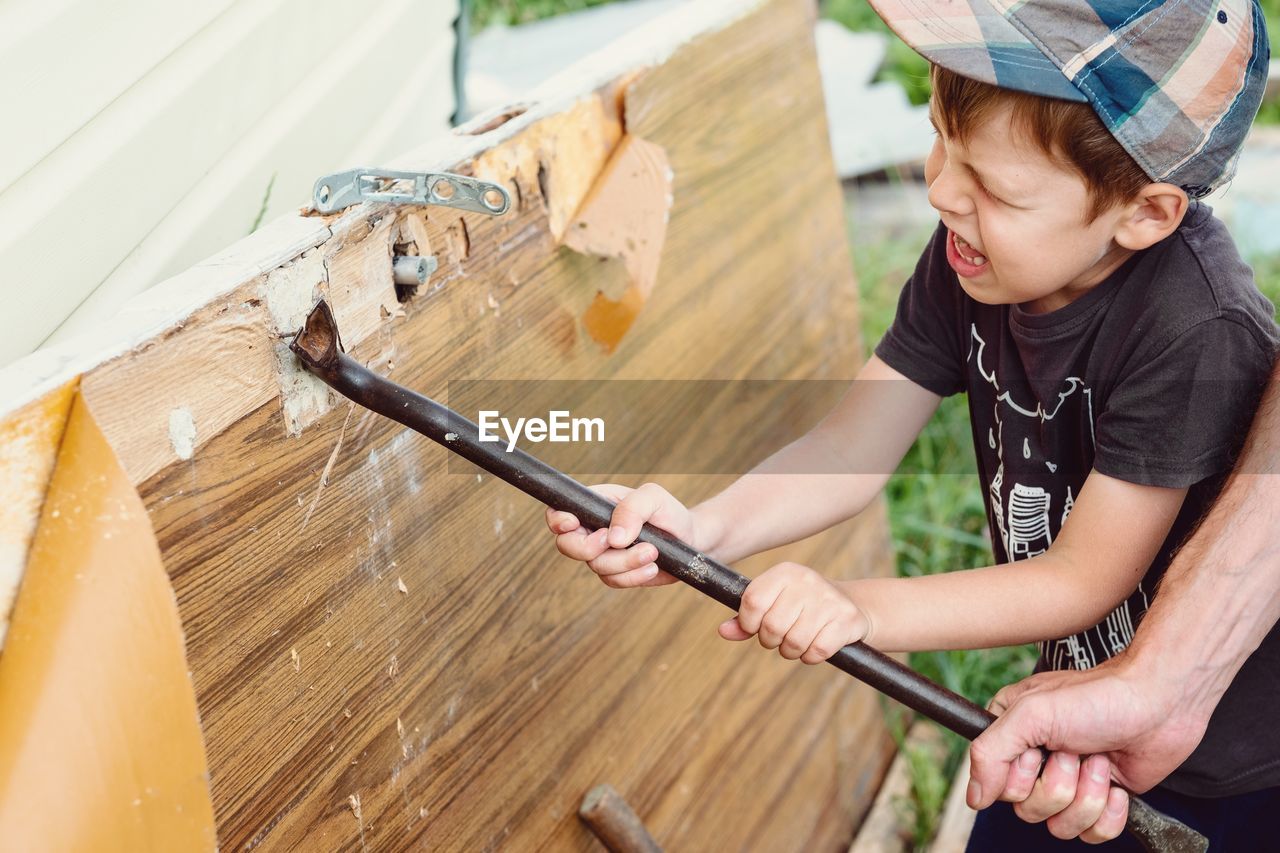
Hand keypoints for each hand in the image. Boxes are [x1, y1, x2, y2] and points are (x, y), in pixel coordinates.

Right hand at [545, 482, 695, 587]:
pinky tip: (652, 567)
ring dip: (625, 561)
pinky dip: (633, 576)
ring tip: (652, 552)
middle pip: (567, 545)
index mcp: (593, 505)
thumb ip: (632, 509)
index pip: (559, 512)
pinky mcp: (616, 573)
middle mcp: (592, 530)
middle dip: (589, 547)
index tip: (574, 524)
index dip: (558, 521)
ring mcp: (603, 554)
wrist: (689, 540)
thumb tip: (614, 537)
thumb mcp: (653, 498)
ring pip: (595, 565)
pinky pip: (613, 581)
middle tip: (615, 541)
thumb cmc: (668, 513)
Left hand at [720, 561, 868, 663]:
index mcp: (785, 572)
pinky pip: (816, 652)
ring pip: (793, 643)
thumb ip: (746, 617)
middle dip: (772, 641)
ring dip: (792, 651)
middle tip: (781, 637)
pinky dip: (812, 656)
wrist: (852, 606)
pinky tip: (817, 644)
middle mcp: (807, 580)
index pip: (752, 601)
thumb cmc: (803, 607)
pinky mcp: (846, 619)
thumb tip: (723, 631)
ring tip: (799, 640)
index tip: (755, 627)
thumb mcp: (775, 604)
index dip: (749, 623)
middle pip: (772, 627)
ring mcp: (828, 599)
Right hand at [967, 654, 1207, 842]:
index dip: (1022, 776)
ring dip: (1088, 796)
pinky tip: (1117, 785)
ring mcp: (1070, 782)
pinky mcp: (1102, 798)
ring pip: (1061, 826)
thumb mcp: (1031, 714)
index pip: (997, 786)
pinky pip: (1093, 835)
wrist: (1160, 701)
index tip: (1041, 749)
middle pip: (1028, 810)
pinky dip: (1109, 813)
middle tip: (1076, 751)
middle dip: (1060, 785)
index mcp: (1012, 736)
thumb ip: (990, 753)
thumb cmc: (1097, 696)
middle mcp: (1036, 761)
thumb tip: (974, 798)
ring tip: (1099, 761)